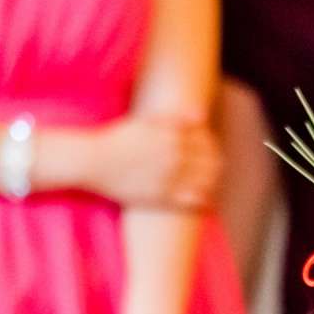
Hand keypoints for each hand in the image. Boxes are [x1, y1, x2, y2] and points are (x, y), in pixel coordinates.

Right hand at [64, 113, 220, 210]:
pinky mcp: (161, 196)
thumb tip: (202, 114)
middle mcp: (174, 157)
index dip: (213, 146)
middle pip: (209, 161)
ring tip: (214, 182)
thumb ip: (176, 119)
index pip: (206, 141)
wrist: (94, 161)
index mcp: (172, 137)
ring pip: (204, 180)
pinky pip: (191, 199)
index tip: (214, 149)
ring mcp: (169, 177)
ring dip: (213, 181)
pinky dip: (202, 198)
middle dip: (216, 163)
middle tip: (219, 167)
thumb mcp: (147, 122)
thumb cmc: (118, 139)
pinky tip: (206, 199)